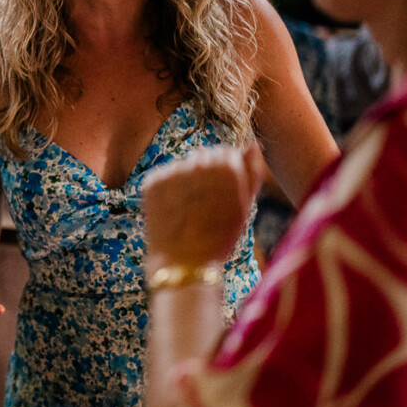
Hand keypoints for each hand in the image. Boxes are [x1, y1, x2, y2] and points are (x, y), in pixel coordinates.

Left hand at [141, 147, 261, 267]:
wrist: (184, 263)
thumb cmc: (220, 237)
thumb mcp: (244, 206)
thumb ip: (251, 171)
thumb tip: (252, 144)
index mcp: (227, 167)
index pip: (227, 153)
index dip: (226, 175)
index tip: (223, 195)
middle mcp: (199, 163)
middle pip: (204, 155)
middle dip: (207, 172)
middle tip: (207, 203)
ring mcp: (173, 171)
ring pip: (184, 165)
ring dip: (187, 179)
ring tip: (190, 209)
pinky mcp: (153, 180)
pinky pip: (164, 175)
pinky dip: (168, 188)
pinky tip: (174, 210)